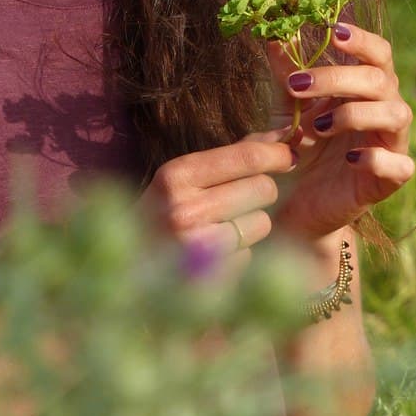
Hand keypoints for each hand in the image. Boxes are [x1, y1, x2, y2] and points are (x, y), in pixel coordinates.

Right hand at [140, 134, 296, 262]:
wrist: (127, 268)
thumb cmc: (162, 213)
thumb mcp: (184, 177)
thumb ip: (233, 154)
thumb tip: (283, 135)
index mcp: (176, 176)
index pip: (245, 157)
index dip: (275, 153)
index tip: (289, 154)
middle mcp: (184, 210)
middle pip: (263, 188)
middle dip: (261, 192)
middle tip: (241, 198)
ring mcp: (197, 249)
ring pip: (262, 223)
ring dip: (252, 225)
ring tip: (222, 228)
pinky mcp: (211, 280)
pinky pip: (251, 255)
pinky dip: (240, 254)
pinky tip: (215, 255)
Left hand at [267, 23, 413, 238]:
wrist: (295, 205)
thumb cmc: (297, 147)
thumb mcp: (286, 108)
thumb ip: (285, 73)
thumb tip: (275, 35)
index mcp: (365, 88)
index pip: (378, 54)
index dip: (362, 40)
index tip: (333, 32)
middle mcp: (384, 110)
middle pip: (381, 79)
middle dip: (339, 78)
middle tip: (298, 84)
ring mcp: (391, 145)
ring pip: (397, 114)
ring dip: (355, 114)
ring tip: (318, 126)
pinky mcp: (391, 180)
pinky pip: (400, 165)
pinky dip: (377, 158)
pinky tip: (349, 159)